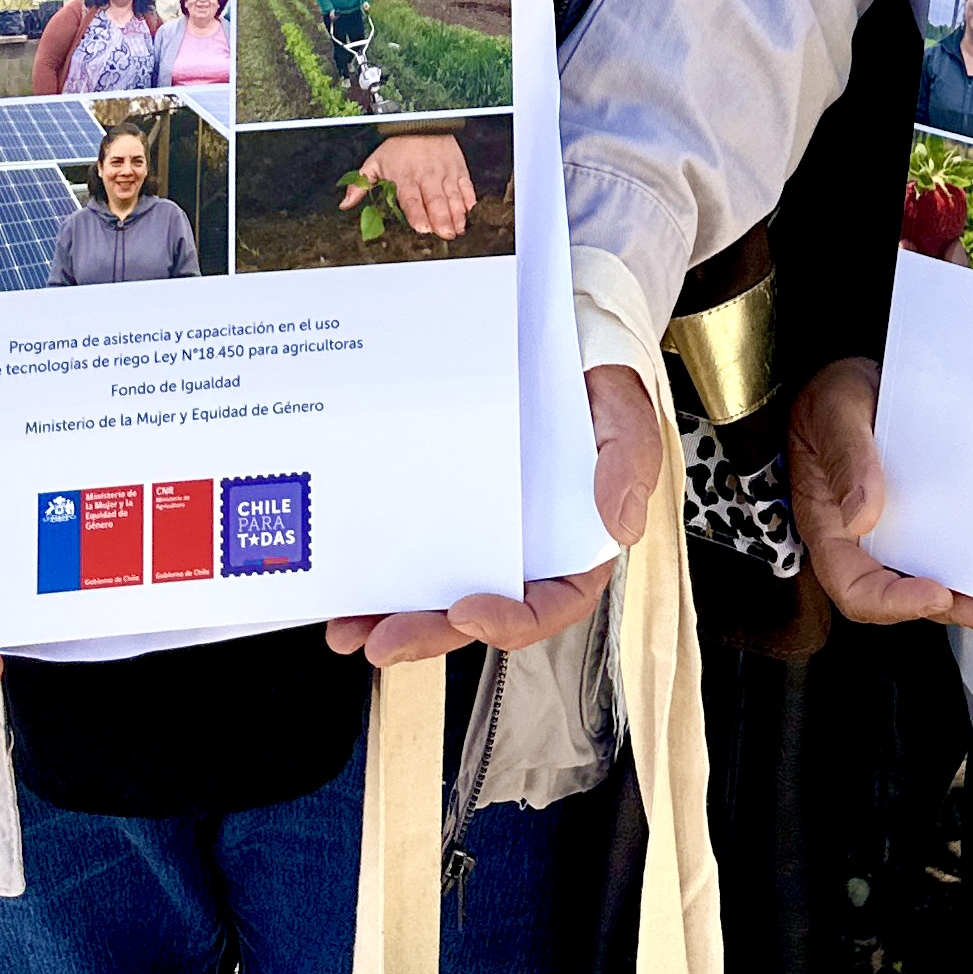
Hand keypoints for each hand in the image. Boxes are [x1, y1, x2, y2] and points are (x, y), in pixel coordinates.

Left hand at [327, 365, 659, 666]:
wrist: (564, 332)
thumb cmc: (600, 380)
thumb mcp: (625, 414)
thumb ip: (628, 461)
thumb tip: (621, 523)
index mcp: (573, 548)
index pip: (546, 606)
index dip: (508, 622)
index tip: (467, 613)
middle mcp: (522, 550)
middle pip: (476, 610)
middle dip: (427, 633)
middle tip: (381, 642)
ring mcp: (479, 529)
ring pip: (434, 588)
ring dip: (389, 616)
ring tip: (346, 630)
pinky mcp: (444, 499)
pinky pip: (410, 540)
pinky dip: (377, 567)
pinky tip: (344, 582)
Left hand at [344, 131, 474, 238]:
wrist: (422, 121)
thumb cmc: (397, 146)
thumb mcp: (374, 162)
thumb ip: (360, 185)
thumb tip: (345, 204)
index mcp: (405, 177)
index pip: (412, 199)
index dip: (418, 214)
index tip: (423, 228)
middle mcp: (427, 176)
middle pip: (435, 200)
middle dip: (442, 219)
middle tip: (446, 234)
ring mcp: (445, 173)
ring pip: (453, 196)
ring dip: (457, 214)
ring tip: (458, 229)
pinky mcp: (458, 169)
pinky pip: (466, 186)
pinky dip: (468, 200)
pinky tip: (468, 213)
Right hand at [786, 358, 972, 634]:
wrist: (852, 380)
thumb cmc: (828, 398)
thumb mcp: (833, 414)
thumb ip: (847, 459)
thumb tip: (862, 516)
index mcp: (828, 525)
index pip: (853, 585)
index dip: (892, 602)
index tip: (935, 593)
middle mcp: (860, 538)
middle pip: (901, 593)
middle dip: (951, 608)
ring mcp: (891, 529)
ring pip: (927, 576)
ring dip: (968, 595)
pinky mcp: (917, 514)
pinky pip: (942, 545)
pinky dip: (970, 560)